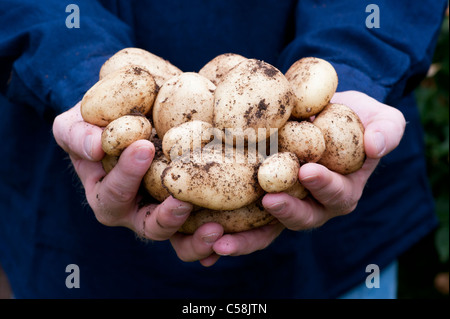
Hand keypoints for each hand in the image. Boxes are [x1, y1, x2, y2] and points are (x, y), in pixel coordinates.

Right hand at [52, 102, 224, 265]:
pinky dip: (215, 234)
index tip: (144, 147)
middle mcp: (137, 210)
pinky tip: (228, 231)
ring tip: (216, 229)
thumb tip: (95, 148)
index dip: (126, 175)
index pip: (115, 193)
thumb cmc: (99, 123)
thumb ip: (77, 135)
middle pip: (150, 227)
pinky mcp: (190, 204)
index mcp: (108, 195)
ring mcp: (165, 210)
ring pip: (179, 236)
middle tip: (183, 204)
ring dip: (196, 238)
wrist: (132, 117)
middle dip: (166, 219)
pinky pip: (201, 226)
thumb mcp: (75, 124)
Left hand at [211, 90, 405, 256]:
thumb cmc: (354, 117)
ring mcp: (284, 202)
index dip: (325, 186)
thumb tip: (377, 144)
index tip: (309, 171)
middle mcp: (312, 204)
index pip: (336, 194)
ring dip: (245, 236)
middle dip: (286, 212)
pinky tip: (204, 230)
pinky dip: (226, 228)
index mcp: (341, 191)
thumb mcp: (379, 118)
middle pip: (300, 218)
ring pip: (267, 227)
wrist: (321, 112)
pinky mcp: (258, 196)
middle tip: (269, 200)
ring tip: (221, 239)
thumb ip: (386, 130)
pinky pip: (244, 217)